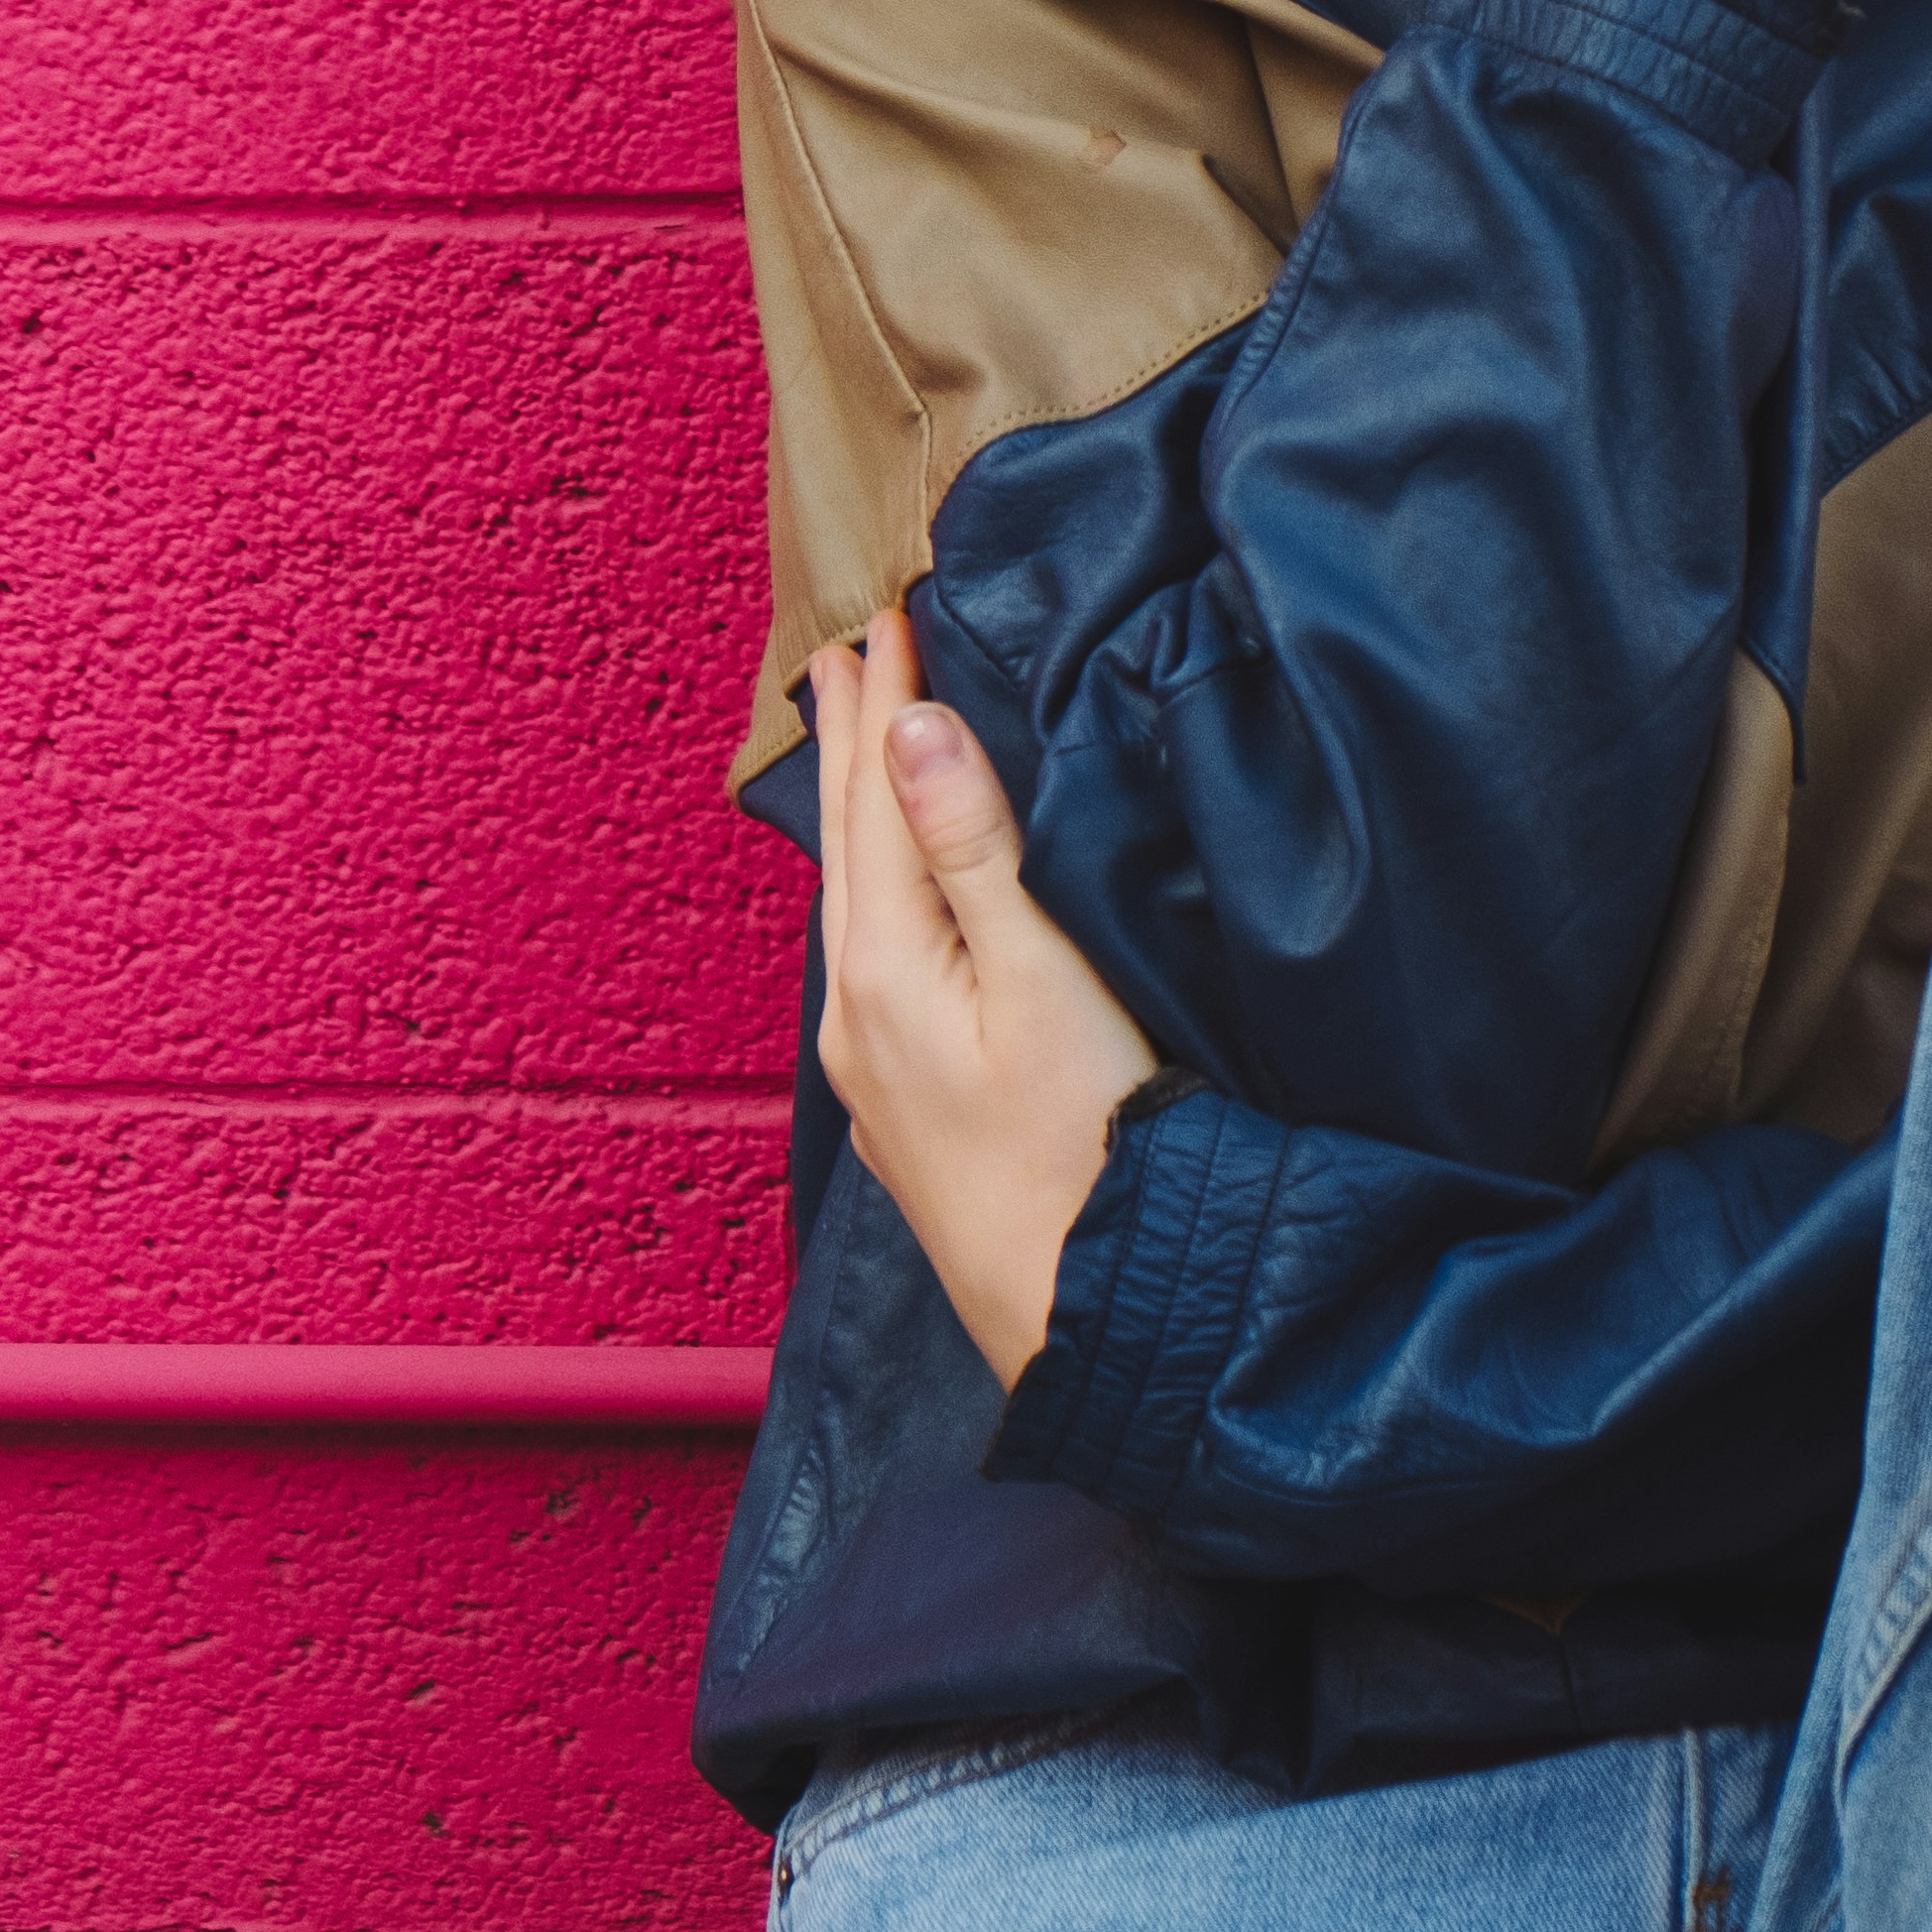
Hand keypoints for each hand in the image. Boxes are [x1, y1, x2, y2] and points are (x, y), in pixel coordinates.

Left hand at [810, 606, 1160, 1390]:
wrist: (1086, 1320)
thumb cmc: (1085, 1150)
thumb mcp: (1041, 981)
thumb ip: (972, 851)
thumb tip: (910, 726)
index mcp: (886, 970)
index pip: (876, 800)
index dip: (884, 702)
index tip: (885, 612)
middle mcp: (858, 1017)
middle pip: (848, 845)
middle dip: (852, 740)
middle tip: (845, 649)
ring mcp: (875, 1071)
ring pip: (854, 903)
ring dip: (859, 811)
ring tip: (861, 744)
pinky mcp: (905, 1109)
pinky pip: (873, 958)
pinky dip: (878, 887)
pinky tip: (889, 893)